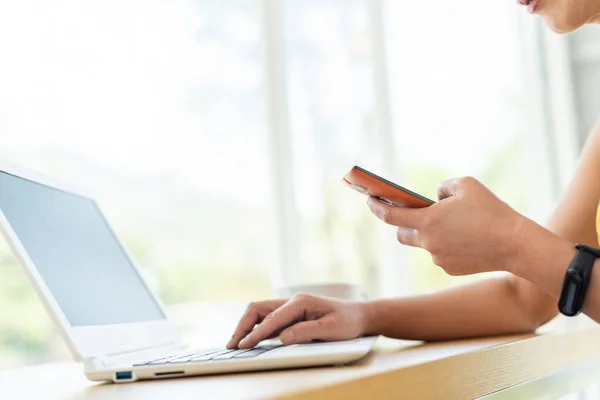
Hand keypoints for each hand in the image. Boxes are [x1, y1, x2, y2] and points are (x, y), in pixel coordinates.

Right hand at [226, 294, 367, 348]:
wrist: (359, 315)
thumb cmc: (347, 321)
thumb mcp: (331, 329)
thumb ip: (307, 332)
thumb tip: (283, 338)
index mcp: (300, 302)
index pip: (272, 319)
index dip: (256, 333)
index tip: (243, 345)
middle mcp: (292, 301)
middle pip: (258, 309)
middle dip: (243, 326)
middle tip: (233, 344)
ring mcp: (290, 307)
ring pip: (260, 312)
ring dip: (247, 326)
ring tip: (236, 343)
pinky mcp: (291, 315)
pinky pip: (268, 319)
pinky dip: (256, 328)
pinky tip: (251, 339)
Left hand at [367, 176, 525, 274]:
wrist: (515, 244)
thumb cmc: (490, 210)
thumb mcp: (465, 185)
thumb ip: (442, 188)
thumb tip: (435, 198)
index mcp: (427, 221)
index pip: (390, 216)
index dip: (377, 207)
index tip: (369, 200)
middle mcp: (428, 243)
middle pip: (402, 234)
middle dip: (402, 224)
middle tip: (410, 214)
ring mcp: (438, 259)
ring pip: (425, 245)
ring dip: (429, 234)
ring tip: (449, 223)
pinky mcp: (451, 269)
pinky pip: (441, 254)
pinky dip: (446, 245)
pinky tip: (464, 238)